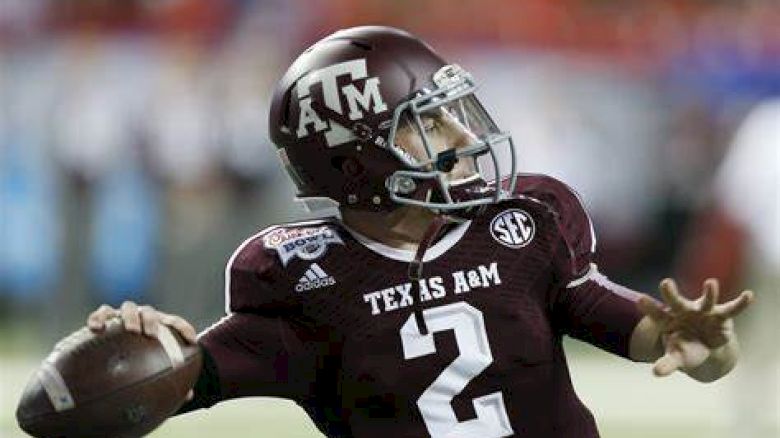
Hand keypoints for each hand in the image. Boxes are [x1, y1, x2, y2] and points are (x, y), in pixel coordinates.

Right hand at [87, 301, 197, 399]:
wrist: (111, 354)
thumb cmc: (139, 362)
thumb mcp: (153, 372)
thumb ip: (169, 380)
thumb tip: (189, 396)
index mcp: (158, 326)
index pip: (175, 324)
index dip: (184, 330)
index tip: (191, 342)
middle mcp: (141, 318)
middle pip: (149, 312)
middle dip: (151, 321)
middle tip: (150, 335)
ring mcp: (123, 316)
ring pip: (128, 308)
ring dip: (130, 316)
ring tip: (131, 330)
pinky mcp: (104, 319)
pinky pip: (101, 314)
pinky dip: (99, 318)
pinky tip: (96, 328)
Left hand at [637, 278, 753, 376]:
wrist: (706, 347)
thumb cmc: (685, 348)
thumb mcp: (676, 357)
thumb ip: (667, 363)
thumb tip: (656, 373)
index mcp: (668, 320)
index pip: (656, 314)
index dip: (649, 307)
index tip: (640, 299)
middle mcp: (684, 311)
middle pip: (676, 301)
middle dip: (671, 293)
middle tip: (665, 283)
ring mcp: (703, 311)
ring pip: (706, 300)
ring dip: (709, 293)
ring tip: (711, 283)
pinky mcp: (721, 316)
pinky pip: (732, 309)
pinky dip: (741, 303)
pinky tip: (749, 295)